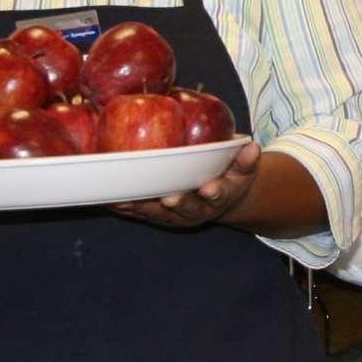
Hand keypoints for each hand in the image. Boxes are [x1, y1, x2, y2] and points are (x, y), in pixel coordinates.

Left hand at [113, 139, 262, 229]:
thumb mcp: (243, 169)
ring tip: (127, 199)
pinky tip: (109, 200)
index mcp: (219, 197)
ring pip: (158, 213)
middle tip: (168, 198)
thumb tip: (252, 146)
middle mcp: (196, 211)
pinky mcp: (157, 216)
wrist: (219, 199)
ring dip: (143, 207)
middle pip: (187, 209)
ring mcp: (175, 216)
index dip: (213, 192)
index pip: (217, 195)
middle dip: (177, 203)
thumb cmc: (228, 176)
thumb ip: (246, 160)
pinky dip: (125, 208)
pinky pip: (139, 213)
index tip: (209, 188)